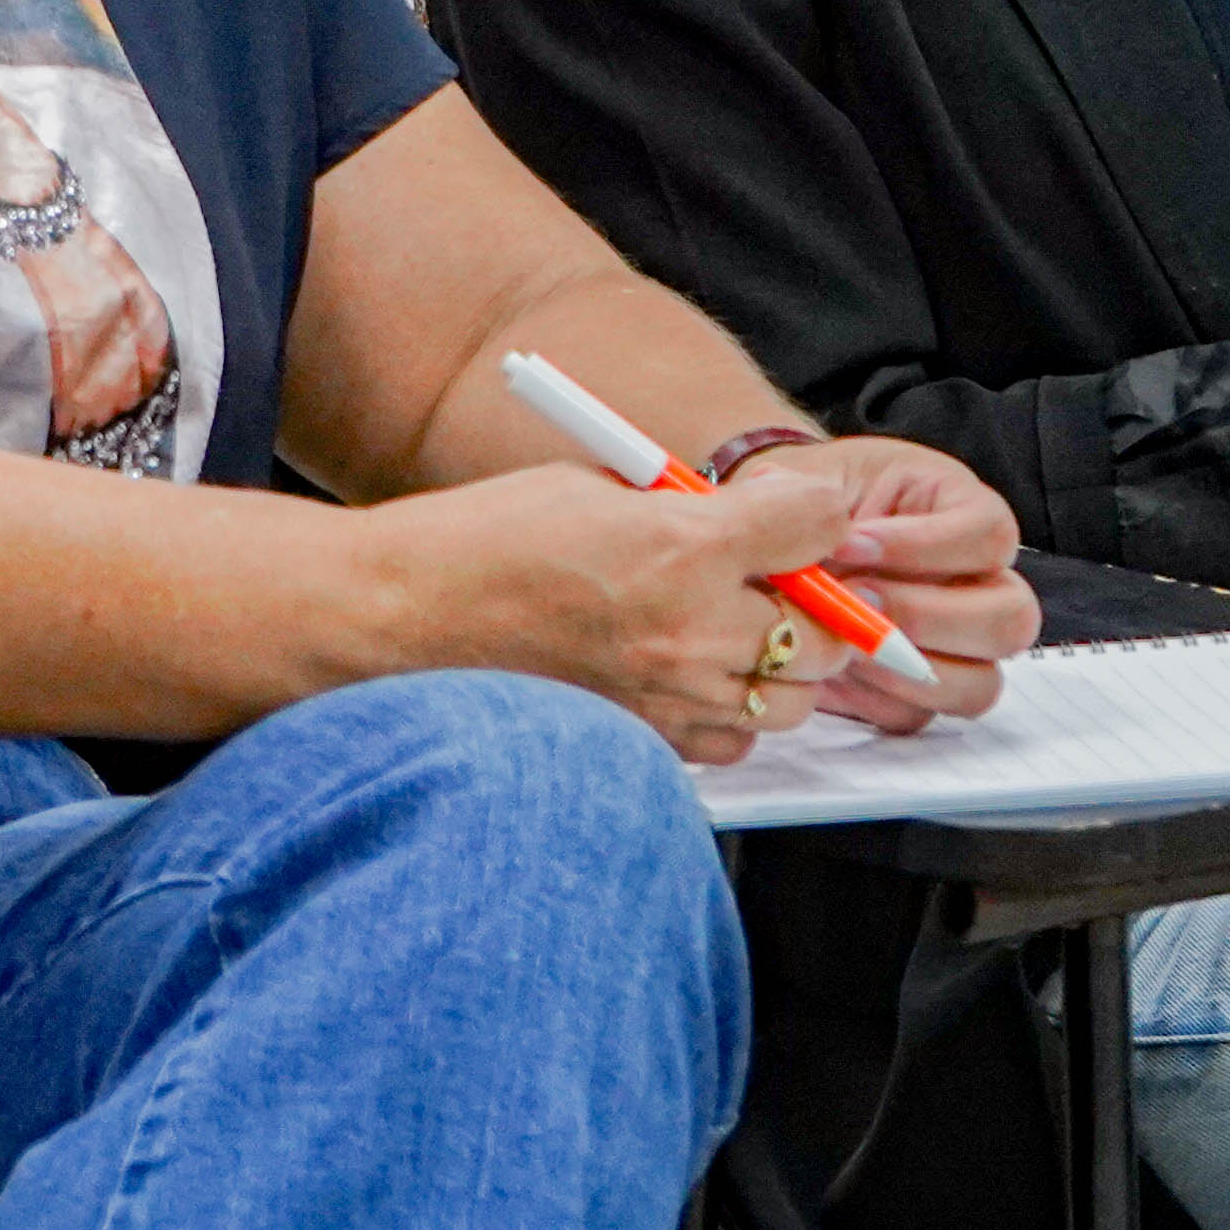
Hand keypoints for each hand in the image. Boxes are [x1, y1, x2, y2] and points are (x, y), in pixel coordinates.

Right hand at [377, 456, 1002, 764]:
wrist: (402, 617)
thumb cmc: (484, 540)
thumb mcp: (601, 484)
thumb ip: (692, 506)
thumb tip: (757, 514)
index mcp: (681, 545)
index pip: (814, 525)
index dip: (820, 515)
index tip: (810, 516)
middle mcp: (688, 631)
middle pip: (826, 630)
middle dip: (814, 604)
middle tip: (771, 578)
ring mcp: (669, 700)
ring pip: (790, 701)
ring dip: (776, 667)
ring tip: (720, 632)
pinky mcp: (645, 745)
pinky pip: (730, 743)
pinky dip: (726, 716)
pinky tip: (682, 678)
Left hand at [719, 433, 1037, 733]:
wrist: (776, 552)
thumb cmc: (801, 503)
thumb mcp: (801, 476)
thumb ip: (802, 492)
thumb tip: (808, 522)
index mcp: (962, 512)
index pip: (990, 534)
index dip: (927, 545)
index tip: (850, 543)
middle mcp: (977, 584)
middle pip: (1010, 618)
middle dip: (930, 617)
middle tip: (856, 602)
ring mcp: (955, 647)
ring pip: (979, 684)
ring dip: (906, 670)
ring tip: (840, 645)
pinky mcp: (916, 694)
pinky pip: (917, 716)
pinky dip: (871, 699)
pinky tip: (828, 670)